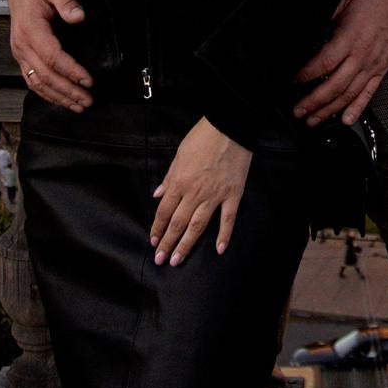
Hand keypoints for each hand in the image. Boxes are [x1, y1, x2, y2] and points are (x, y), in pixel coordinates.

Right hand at [6, 0, 91, 110]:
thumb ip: (65, 0)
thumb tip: (79, 16)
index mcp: (30, 28)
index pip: (52, 56)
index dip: (71, 71)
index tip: (88, 80)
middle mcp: (22, 44)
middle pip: (46, 75)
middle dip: (68, 90)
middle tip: (88, 100)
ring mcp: (20, 52)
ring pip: (37, 82)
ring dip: (58, 97)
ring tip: (78, 106)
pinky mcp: (21, 55)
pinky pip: (31, 79)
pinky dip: (46, 93)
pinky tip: (60, 100)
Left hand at [151, 116, 250, 264]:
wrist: (229, 127)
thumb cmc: (202, 137)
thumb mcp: (179, 154)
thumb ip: (169, 177)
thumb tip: (158, 195)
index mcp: (180, 182)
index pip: (164, 211)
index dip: (158, 228)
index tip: (154, 241)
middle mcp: (195, 192)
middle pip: (178, 223)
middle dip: (168, 243)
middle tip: (161, 260)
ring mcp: (215, 195)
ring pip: (198, 226)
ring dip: (186, 244)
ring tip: (178, 260)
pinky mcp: (233, 195)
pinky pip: (227, 219)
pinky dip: (224, 235)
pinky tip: (219, 250)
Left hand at [294, 0, 387, 126]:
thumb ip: (328, 18)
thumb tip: (312, 33)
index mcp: (349, 38)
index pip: (324, 63)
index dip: (307, 74)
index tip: (295, 81)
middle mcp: (361, 56)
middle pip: (334, 85)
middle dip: (313, 102)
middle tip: (298, 111)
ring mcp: (372, 66)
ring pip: (348, 94)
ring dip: (330, 110)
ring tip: (314, 120)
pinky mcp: (381, 70)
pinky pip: (368, 93)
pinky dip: (357, 109)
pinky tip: (346, 120)